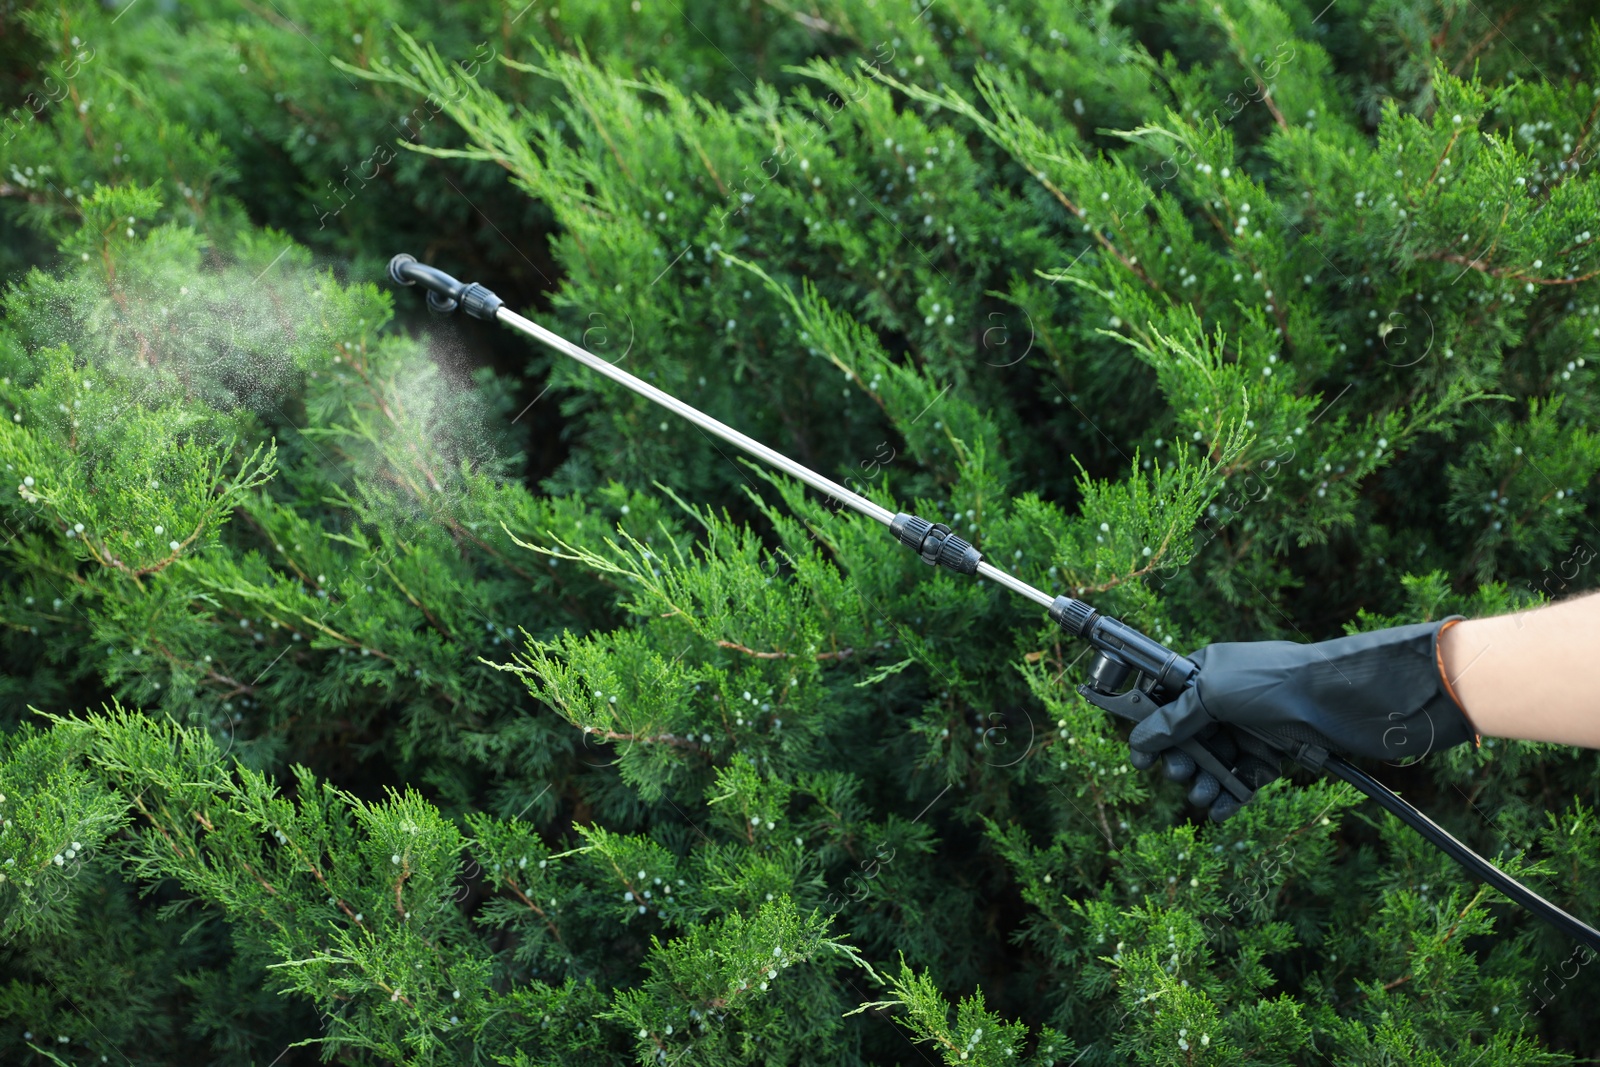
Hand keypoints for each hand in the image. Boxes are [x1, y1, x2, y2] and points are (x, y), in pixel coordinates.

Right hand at [1128, 619, 1474, 818]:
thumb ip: (1173, 719)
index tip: (1140, 758)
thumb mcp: (1211, 693)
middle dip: (1180, 760)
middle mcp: (1225, 700)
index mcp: (1206, 673)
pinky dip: (1230, 795)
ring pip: (1214, 762)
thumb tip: (1137, 742)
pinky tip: (1220, 810)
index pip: (1165, 703)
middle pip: (1187, 739)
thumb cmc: (1273, 681)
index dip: (1150, 731)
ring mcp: (1249, 728)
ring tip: (1203, 794)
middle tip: (1180, 773)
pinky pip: (1242, 778)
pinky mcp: (1273, 753)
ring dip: (1203, 782)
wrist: (1340, 699)